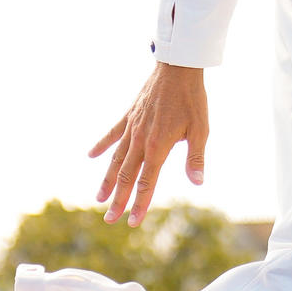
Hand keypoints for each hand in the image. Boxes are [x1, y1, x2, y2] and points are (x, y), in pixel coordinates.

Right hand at [88, 62, 208, 223]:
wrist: (177, 68)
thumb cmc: (192, 99)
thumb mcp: (200, 130)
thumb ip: (195, 158)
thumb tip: (197, 182)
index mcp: (158, 147)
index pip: (146, 183)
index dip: (140, 204)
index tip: (132, 222)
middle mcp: (140, 140)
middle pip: (126, 176)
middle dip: (118, 200)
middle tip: (110, 219)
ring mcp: (132, 128)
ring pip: (115, 159)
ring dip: (107, 180)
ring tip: (99, 198)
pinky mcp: (129, 116)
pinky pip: (112, 134)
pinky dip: (101, 145)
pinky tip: (91, 155)